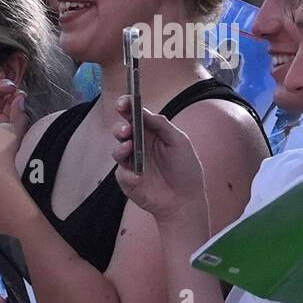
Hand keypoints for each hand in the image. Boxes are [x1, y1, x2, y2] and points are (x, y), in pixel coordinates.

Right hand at [112, 94, 209, 226]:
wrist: (184, 200)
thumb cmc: (185, 169)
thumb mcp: (179, 142)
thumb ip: (161, 125)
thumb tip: (143, 111)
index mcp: (151, 133)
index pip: (135, 116)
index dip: (127, 107)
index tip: (123, 103)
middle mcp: (139, 146)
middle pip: (121, 131)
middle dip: (120, 128)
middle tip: (126, 131)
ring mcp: (131, 163)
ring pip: (117, 150)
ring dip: (120, 148)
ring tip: (129, 148)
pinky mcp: (126, 179)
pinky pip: (121, 173)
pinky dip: (129, 174)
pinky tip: (139, 178)